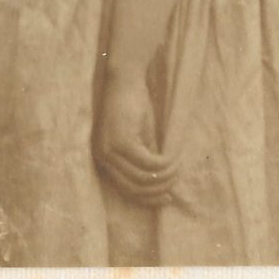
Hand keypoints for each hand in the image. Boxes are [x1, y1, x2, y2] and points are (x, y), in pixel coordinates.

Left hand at [94, 69, 172, 205]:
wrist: (125, 79)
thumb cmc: (133, 107)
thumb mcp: (139, 140)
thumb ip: (145, 163)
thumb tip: (163, 187)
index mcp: (102, 159)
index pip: (125, 190)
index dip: (148, 198)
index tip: (166, 198)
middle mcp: (102, 157)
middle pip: (134, 188)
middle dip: (158, 191)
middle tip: (174, 185)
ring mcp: (110, 150)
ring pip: (144, 178)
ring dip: (165, 177)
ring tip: (176, 169)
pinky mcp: (122, 141)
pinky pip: (149, 164)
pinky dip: (165, 165)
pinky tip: (172, 159)